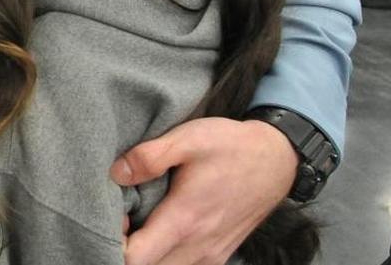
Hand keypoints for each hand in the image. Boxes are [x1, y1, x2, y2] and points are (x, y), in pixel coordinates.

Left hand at [112, 118, 297, 264]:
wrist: (277, 158)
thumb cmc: (231, 146)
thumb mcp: (188, 138)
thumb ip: (149, 157)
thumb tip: (116, 174)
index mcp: (185, 220)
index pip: (136, 258)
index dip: (114, 243)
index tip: (114, 218)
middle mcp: (198, 246)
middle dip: (127, 251)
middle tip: (123, 220)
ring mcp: (211, 254)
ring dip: (148, 255)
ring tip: (140, 225)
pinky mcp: (220, 254)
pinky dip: (167, 257)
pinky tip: (162, 231)